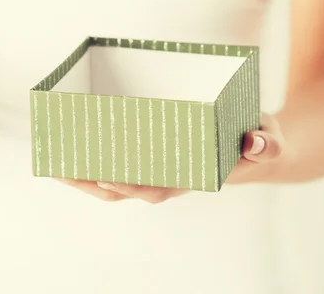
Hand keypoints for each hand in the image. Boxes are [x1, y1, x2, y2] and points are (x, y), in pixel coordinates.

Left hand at [57, 113, 284, 201]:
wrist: (253, 137)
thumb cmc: (257, 136)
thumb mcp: (269, 137)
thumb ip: (266, 143)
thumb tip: (252, 142)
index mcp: (192, 174)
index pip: (157, 186)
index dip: (132, 184)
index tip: (106, 176)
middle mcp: (169, 172)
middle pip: (126, 187)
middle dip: (93, 182)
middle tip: (61, 170)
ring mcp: (158, 162)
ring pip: (116, 177)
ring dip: (86, 175)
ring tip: (54, 163)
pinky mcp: (152, 149)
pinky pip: (120, 158)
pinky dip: (97, 157)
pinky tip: (75, 147)